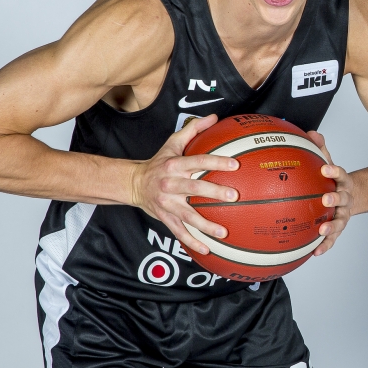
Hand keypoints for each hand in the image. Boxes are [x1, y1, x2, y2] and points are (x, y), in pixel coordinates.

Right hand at [130, 114, 238, 254]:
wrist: (132, 184)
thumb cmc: (159, 162)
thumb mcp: (172, 143)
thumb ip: (193, 130)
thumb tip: (214, 117)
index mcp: (174, 165)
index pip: (198, 161)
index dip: (216, 162)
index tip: (235, 165)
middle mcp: (170, 184)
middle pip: (194, 188)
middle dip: (214, 192)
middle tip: (234, 196)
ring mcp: (167, 203)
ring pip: (188, 215)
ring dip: (205, 225)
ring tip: (224, 232)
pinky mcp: (165, 218)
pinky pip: (179, 232)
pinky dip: (192, 242)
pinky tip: (207, 250)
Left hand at [305, 131, 352, 255]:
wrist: (355, 196)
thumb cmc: (335, 180)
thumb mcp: (329, 162)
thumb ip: (321, 150)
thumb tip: (311, 133)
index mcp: (344, 182)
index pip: (341, 174)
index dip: (335, 171)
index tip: (326, 169)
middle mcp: (346, 199)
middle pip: (343, 199)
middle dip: (335, 199)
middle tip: (325, 199)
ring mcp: (344, 214)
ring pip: (340, 221)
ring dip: (332, 226)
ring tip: (322, 230)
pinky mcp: (339, 227)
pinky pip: (333, 238)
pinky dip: (326, 245)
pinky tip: (315, 252)